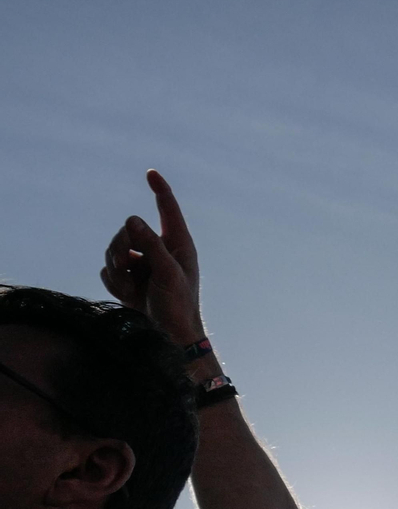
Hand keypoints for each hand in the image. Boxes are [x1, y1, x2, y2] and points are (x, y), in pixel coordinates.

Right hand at [100, 170, 203, 343]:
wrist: (169, 335)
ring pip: (113, 249)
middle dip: (120, 247)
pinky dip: (113, 282)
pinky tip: (127, 296)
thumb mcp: (167, 273)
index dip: (159, 189)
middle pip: (127, 230)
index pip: (167, 209)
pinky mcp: (129, 278)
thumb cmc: (178, 304)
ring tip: (130, 287)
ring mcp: (142, 263)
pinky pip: (107, 270)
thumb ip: (150, 245)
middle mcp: (159, 249)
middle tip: (126, 265)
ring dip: (116, 269)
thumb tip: (132, 218)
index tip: (151, 173)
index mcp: (177, 244)